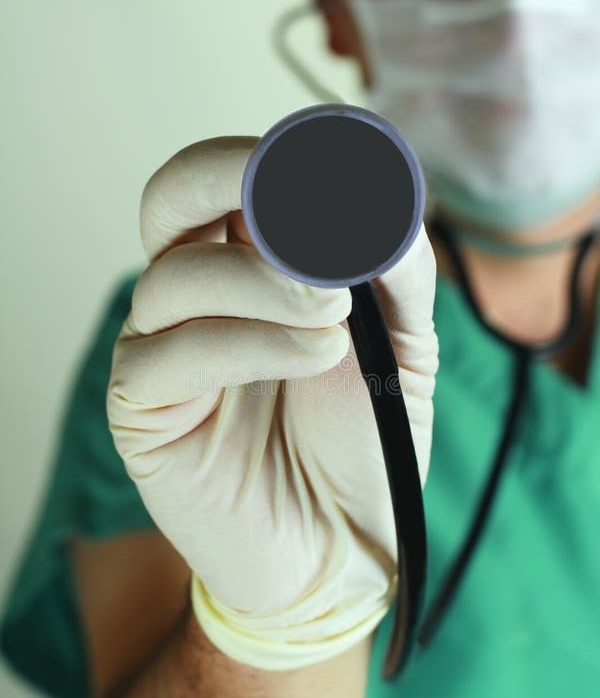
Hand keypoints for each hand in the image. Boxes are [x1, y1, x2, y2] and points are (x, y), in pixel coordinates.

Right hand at [107, 136, 438, 665]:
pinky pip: (168, 355)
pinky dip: (249, 342)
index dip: (269, 154)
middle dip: (227, 177)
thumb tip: (379, 199)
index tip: (336, 162)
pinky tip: (314, 356)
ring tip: (334, 317)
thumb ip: (394, 267)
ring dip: (263, 282)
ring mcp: (161, 350)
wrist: (343, 543)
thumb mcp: (404, 341)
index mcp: (249, 265)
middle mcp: (196, 297)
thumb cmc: (365, 438)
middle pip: (167, 199)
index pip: (228, 178)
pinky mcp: (144, 412)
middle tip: (291, 196)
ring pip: (174, 277)